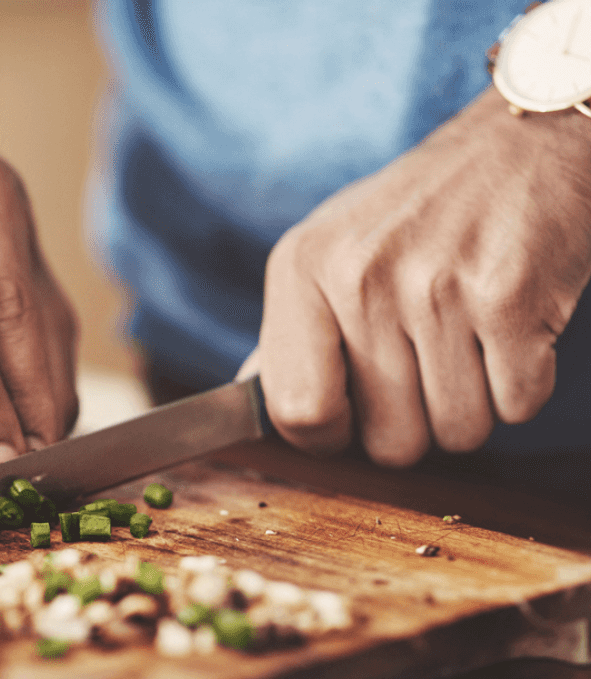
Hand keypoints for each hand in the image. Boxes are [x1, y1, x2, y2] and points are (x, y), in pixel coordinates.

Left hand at [250, 89, 590, 465]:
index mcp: (301, 266)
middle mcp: (359, 276)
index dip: (328, 437)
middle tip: (428, 363)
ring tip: (469, 337)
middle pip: (388, 441)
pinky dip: (522, 385)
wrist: (521, 141)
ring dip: (473, 405)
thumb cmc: (417, 212)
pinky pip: (517, 406)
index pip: (296, 411)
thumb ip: (291, 331)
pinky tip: (508, 328)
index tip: (351, 419)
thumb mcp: (329, 250)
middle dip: (415, 424)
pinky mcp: (511, 299)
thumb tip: (250, 398)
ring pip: (457, 433)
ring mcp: (436, 288)